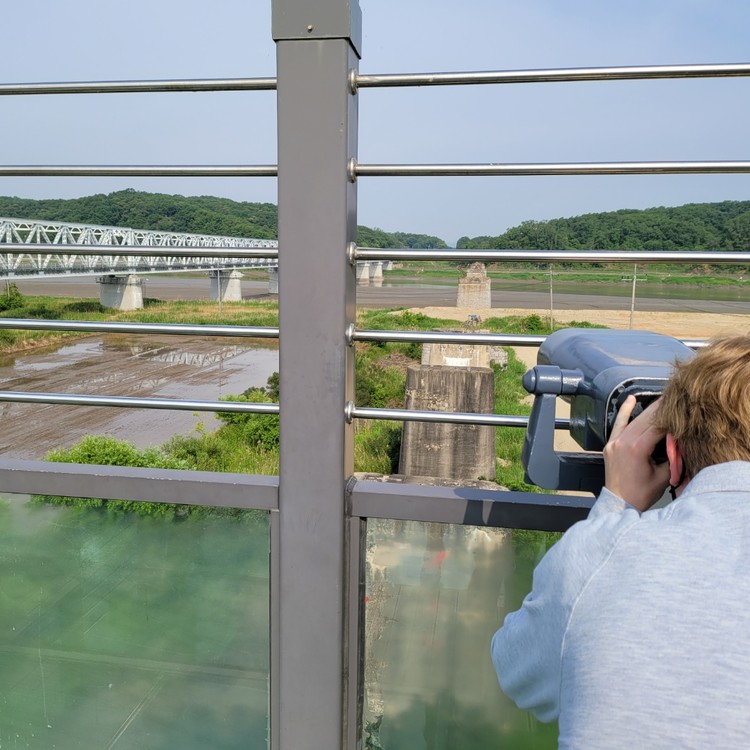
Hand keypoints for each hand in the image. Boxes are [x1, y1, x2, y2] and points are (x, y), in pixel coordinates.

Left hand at [603, 395, 669, 511]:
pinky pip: (618, 424)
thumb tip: (680, 442)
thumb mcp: (664, 477)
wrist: (619, 503)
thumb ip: (673, 458)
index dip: (671, 419)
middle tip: (675, 399)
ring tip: (662, 399)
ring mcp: (614, 442)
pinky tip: (631, 400)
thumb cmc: (641, 493)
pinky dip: (624, 412)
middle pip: (646, 420)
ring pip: (634, 420)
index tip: (682, 411)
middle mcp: (623, 442)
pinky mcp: (610, 444)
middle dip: (662, 409)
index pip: (657, 427)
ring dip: (648, 409)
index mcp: (637, 449)